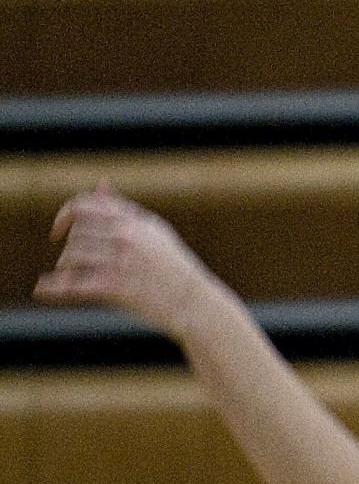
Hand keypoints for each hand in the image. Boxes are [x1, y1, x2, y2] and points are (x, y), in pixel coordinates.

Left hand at [34, 185, 216, 341]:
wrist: (192, 300)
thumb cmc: (172, 265)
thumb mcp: (152, 229)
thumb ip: (124, 207)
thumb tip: (101, 183)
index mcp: (133, 221)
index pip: (85, 206)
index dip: (65, 215)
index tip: (58, 231)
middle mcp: (125, 237)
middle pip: (76, 233)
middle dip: (69, 247)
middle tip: (71, 262)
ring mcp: (119, 262)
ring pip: (72, 256)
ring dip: (65, 267)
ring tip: (69, 276)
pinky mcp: (116, 288)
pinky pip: (74, 284)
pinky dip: (53, 288)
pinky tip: (41, 290)